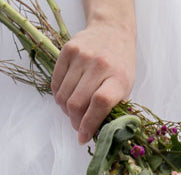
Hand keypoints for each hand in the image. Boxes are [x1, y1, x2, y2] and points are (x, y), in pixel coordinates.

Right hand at [51, 14, 135, 144]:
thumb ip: (112, 110)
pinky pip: (56, 83)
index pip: (100, 104)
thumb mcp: (125, 88)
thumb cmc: (120, 66)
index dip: (89, 125)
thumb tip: (94, 135)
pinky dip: (58, 96)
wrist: (112, 30)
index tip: (83, 137)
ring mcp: (82, 56)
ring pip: (64, 96)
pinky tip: (67, 97)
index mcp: (118, 78)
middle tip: (78, 126)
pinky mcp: (67, 50)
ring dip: (66, 111)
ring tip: (74, 111)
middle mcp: (99, 65)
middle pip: (77, 103)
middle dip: (75, 122)